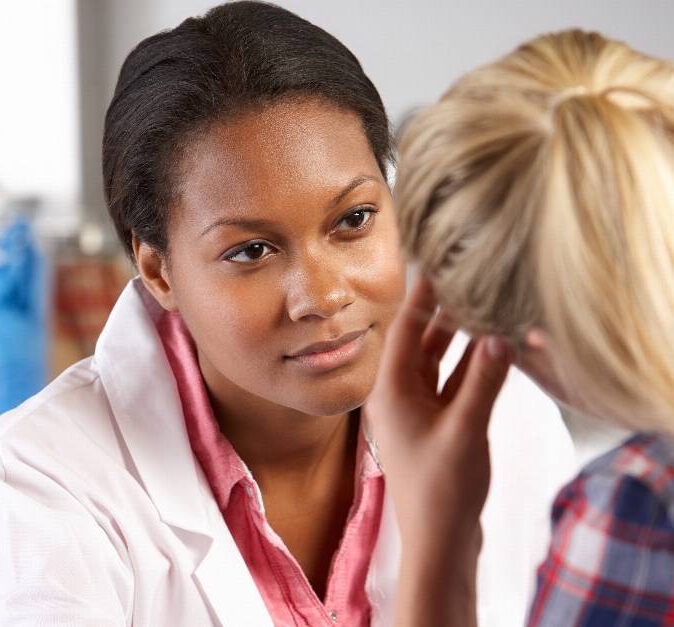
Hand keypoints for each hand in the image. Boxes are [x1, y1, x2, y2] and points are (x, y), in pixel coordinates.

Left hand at [365, 276, 510, 626]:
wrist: (439, 540)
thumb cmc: (442, 490)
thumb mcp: (465, 430)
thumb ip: (483, 381)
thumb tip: (500, 336)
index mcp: (391, 390)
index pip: (405, 328)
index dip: (423, 295)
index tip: (438, 263)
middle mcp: (399, 393)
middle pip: (421, 340)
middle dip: (443, 311)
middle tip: (465, 276)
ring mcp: (418, 408)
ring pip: (438, 360)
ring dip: (458, 336)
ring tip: (481, 303)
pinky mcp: (437, 422)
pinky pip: (451, 381)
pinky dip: (469, 365)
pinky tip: (490, 346)